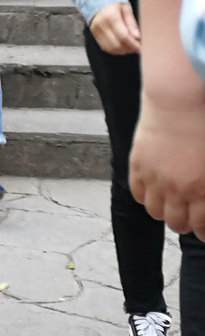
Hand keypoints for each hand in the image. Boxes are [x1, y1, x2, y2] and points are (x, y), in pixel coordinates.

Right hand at [88, 1, 140, 54]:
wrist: (97, 1)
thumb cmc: (113, 4)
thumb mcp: (126, 8)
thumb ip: (132, 22)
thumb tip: (137, 37)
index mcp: (111, 17)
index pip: (124, 36)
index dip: (133, 44)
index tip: (141, 47)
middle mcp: (102, 26)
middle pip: (117, 45)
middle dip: (129, 49)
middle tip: (137, 48)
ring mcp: (96, 32)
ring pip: (111, 48)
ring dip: (123, 50)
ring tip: (130, 47)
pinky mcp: (95, 36)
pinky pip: (106, 48)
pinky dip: (115, 50)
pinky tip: (122, 46)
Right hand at [131, 95, 204, 238]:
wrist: (178, 104)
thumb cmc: (204, 127)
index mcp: (203, 190)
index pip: (202, 227)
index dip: (203, 231)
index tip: (203, 229)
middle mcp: (178, 189)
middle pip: (177, 224)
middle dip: (184, 223)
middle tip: (188, 215)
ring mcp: (155, 179)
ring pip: (155, 213)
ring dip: (164, 211)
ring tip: (169, 202)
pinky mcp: (138, 166)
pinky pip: (137, 194)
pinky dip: (145, 196)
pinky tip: (154, 188)